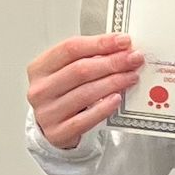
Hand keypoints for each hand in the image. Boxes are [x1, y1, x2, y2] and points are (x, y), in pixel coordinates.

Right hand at [26, 34, 142, 149]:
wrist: (52, 129)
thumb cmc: (62, 96)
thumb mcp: (66, 74)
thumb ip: (87, 59)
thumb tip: (120, 49)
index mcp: (40, 68)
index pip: (71, 48)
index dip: (99, 43)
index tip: (123, 41)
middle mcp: (41, 89)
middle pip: (80, 70)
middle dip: (112, 62)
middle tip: (134, 59)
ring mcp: (48, 112)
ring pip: (85, 93)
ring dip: (113, 83)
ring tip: (132, 76)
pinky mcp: (59, 133)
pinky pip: (86, 119)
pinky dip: (104, 108)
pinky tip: (117, 99)